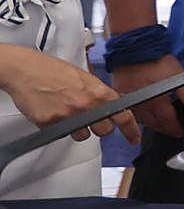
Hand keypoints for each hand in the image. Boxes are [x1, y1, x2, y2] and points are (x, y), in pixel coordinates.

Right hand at [0, 44, 137, 142]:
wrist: (25, 70)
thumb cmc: (53, 70)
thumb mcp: (85, 77)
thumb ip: (99, 94)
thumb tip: (113, 105)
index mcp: (99, 93)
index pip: (123, 116)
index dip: (131, 130)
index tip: (133, 139)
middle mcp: (86, 106)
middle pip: (104, 131)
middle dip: (99, 127)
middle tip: (88, 118)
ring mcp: (68, 116)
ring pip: (82, 135)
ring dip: (77, 128)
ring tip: (66, 111)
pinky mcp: (51, 124)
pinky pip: (61, 133)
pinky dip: (58, 126)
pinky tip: (53, 111)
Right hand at [109, 54, 183, 136]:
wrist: (135, 48)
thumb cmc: (155, 59)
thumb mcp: (177, 73)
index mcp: (155, 99)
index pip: (166, 120)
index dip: (174, 128)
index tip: (180, 132)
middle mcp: (141, 103)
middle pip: (153, 123)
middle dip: (163, 129)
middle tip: (171, 131)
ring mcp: (129, 100)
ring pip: (140, 119)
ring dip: (151, 124)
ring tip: (159, 125)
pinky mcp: (120, 95)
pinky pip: (129, 111)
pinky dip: (138, 116)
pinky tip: (144, 115)